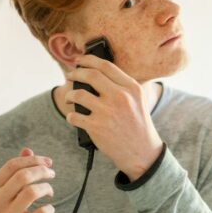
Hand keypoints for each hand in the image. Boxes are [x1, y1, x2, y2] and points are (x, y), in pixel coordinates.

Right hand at [0, 148, 54, 212]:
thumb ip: (12, 172)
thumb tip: (28, 150)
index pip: (12, 165)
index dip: (33, 160)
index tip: (47, 162)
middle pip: (23, 176)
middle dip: (42, 171)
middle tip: (52, 174)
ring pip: (32, 192)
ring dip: (46, 188)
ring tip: (49, 191)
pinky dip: (50, 209)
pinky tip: (49, 209)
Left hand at [64, 54, 162, 179]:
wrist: (142, 152)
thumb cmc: (137, 124)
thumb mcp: (138, 100)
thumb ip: (122, 85)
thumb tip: (96, 72)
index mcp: (131, 88)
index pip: (106, 66)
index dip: (89, 60)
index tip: (80, 60)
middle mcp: (120, 97)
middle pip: (90, 75)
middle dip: (75, 73)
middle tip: (69, 75)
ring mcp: (107, 112)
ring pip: (78, 94)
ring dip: (69, 95)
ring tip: (69, 97)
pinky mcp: (97, 127)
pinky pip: (74, 116)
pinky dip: (71, 116)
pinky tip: (74, 117)